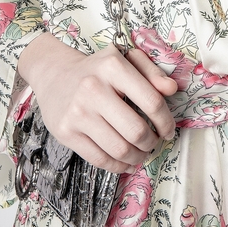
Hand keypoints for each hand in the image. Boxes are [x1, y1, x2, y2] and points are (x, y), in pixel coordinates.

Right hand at [18, 33, 177, 173]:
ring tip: (142, 153)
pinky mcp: (66, 132)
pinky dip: (118, 166)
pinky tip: (126, 163)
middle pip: (136, 130)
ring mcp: (78, 112)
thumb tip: (172, 88)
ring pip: (119, 149)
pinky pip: (99, 159)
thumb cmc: (98, 69)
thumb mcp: (126, 60)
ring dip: (138, 157)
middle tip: (154, 142)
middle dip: (152, 142)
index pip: (151, 101)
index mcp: (113, 66)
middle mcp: (94, 88)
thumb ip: (152, 72)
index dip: (166, 121)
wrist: (55, 76)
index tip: (168, 130)